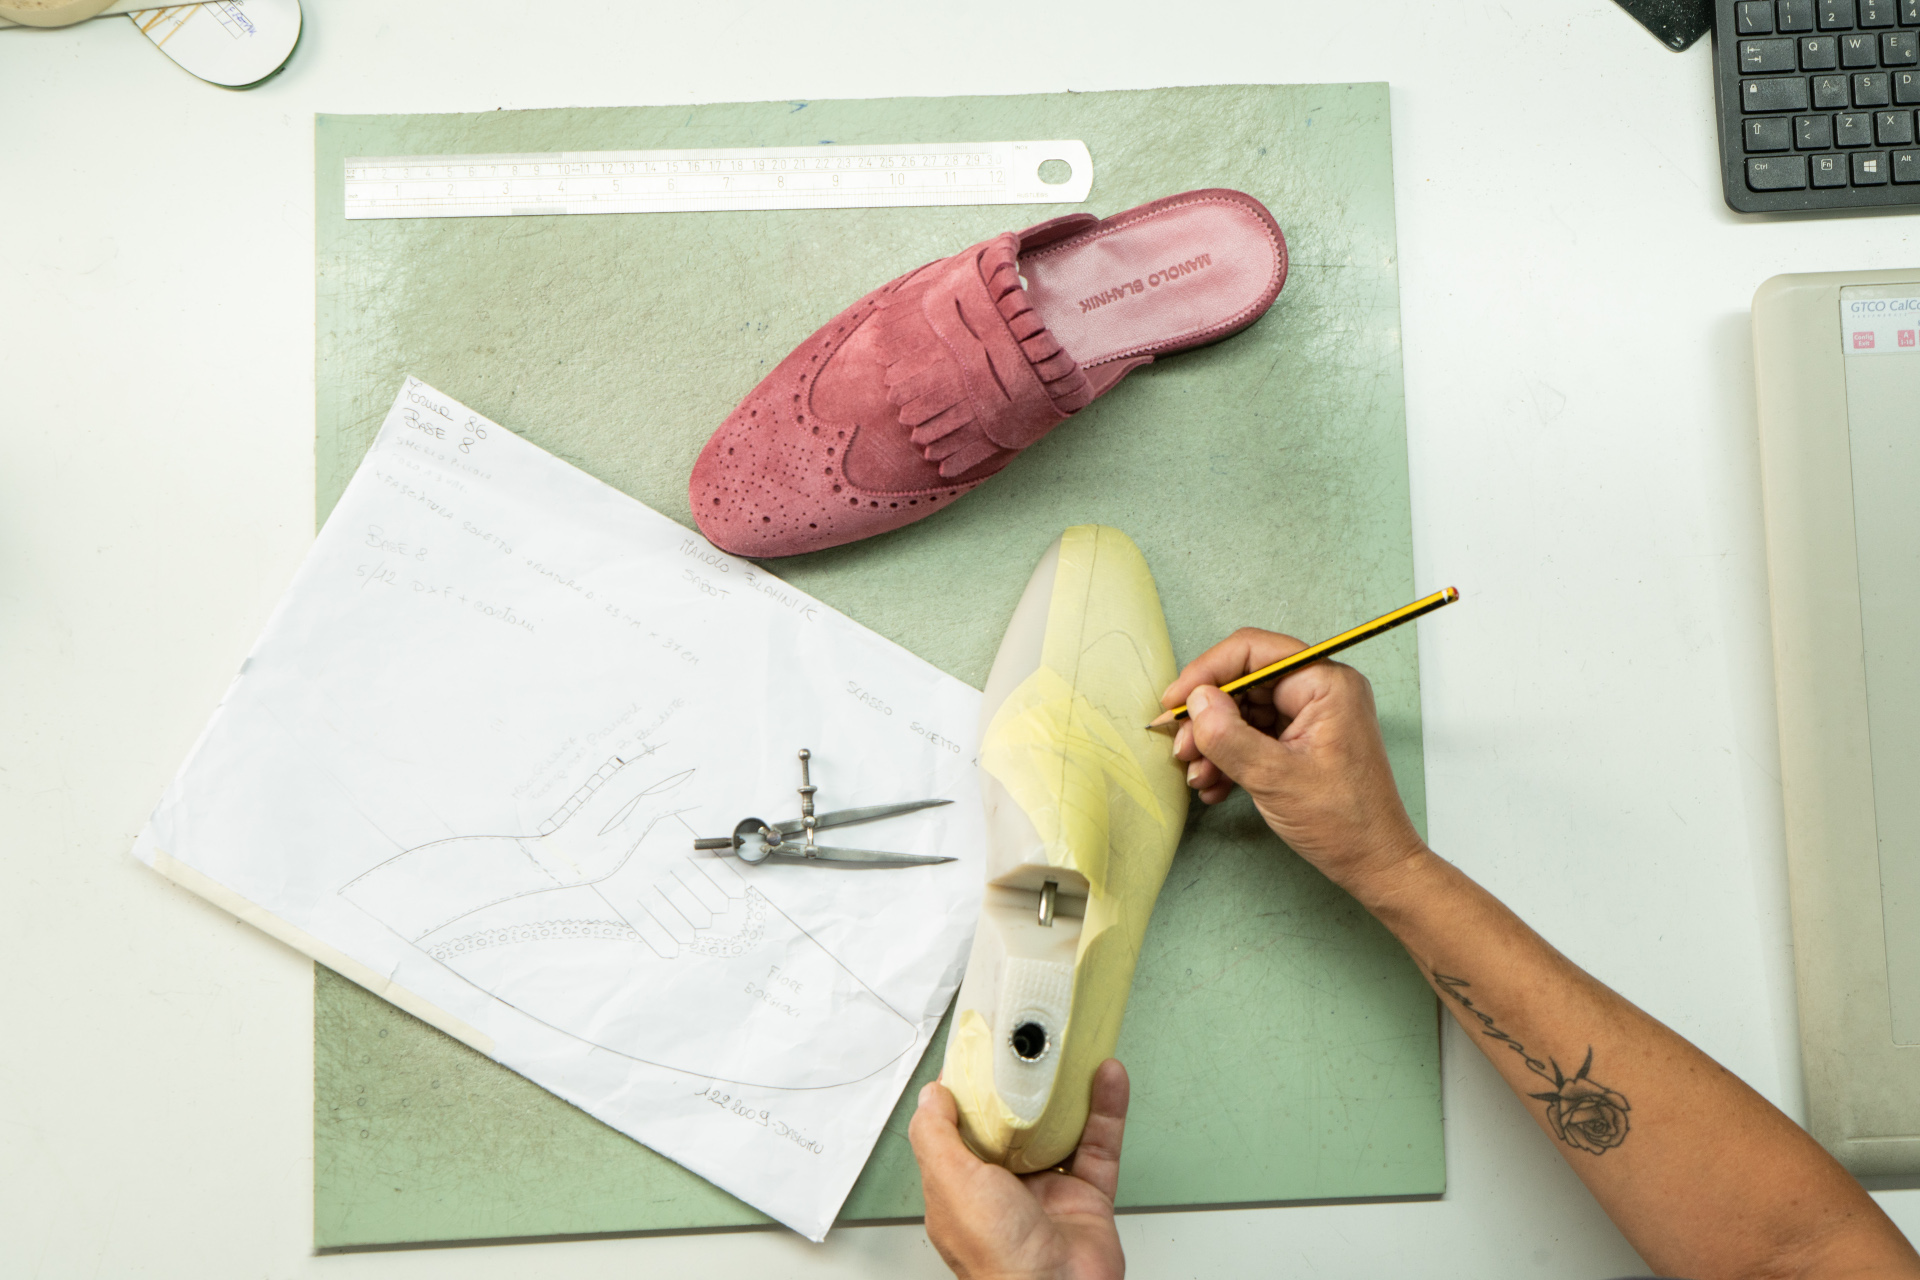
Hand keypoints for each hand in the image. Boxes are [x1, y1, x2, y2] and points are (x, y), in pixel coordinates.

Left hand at [908, 1059, 1128, 1279]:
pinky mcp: (1089, 1196)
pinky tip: (1107, 1078)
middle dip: (1022, 1085)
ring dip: (1068, 1090)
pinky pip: (1101, 1144)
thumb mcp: (951, 1184)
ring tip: (1069, 1052)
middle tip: (1028, 1045)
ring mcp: (1049, 1190)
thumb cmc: (998, 1259)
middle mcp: (1006, 1188)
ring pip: (1060, 1127)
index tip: (979, 1051)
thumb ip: (935, 1136)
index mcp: (964, 1187)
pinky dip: (1106, 1109)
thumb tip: (930, 1096)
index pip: (963, 1127)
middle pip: (1015, 1123)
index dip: (970, 1089)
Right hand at [1163, 627, 1426, 899]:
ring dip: (1213, 742)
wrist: (1373, 864)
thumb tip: (1196, 701)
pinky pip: (1252, 734)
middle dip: (1207, 717)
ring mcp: (1309, 716)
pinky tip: (1214, 785)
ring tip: (1198, 775)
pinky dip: (1228, 756)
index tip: (1174, 702)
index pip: (1253, 652)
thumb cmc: (1344, 823)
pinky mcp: (1300, 740)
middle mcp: (1319, 691)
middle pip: (1243, 682)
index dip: (1206, 672)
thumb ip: (1229, 736)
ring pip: (1242, 711)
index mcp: (1326, 684)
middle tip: (1182, 748)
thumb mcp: (1275, 778)